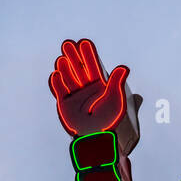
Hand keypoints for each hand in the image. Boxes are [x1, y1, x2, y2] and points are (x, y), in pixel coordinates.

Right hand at [49, 38, 141, 155]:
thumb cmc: (109, 122)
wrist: (96, 138)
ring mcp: (75, 96)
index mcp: (100, 87)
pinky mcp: (65, 105)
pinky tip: (56, 74)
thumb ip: (117, 83)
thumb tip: (124, 68)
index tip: (84, 42)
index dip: (89, 54)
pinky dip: (57, 83)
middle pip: (79, 68)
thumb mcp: (116, 100)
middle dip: (74, 56)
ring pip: (68, 77)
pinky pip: (59, 91)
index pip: (93, 66)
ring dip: (65, 67)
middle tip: (68, 43)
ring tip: (62, 58)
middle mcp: (87, 89)